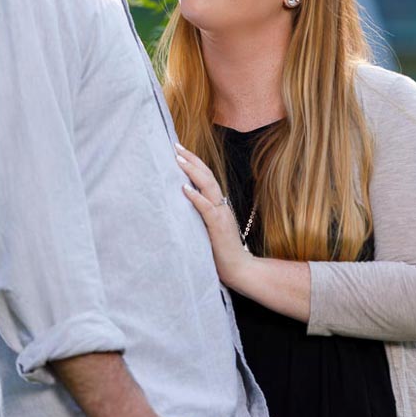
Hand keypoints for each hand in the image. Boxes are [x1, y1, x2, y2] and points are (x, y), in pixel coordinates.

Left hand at [175, 142, 254, 287]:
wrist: (240, 269)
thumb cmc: (221, 251)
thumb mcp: (207, 228)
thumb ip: (198, 215)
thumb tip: (180, 204)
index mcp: (218, 204)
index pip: (206, 178)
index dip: (194, 163)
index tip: (180, 151)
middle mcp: (221, 205)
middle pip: (207, 175)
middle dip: (191, 159)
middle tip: (176, 147)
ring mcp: (221, 214)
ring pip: (208, 186)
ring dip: (192, 171)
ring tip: (178, 160)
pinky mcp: (218, 227)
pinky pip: (206, 208)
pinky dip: (196, 197)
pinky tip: (184, 188)